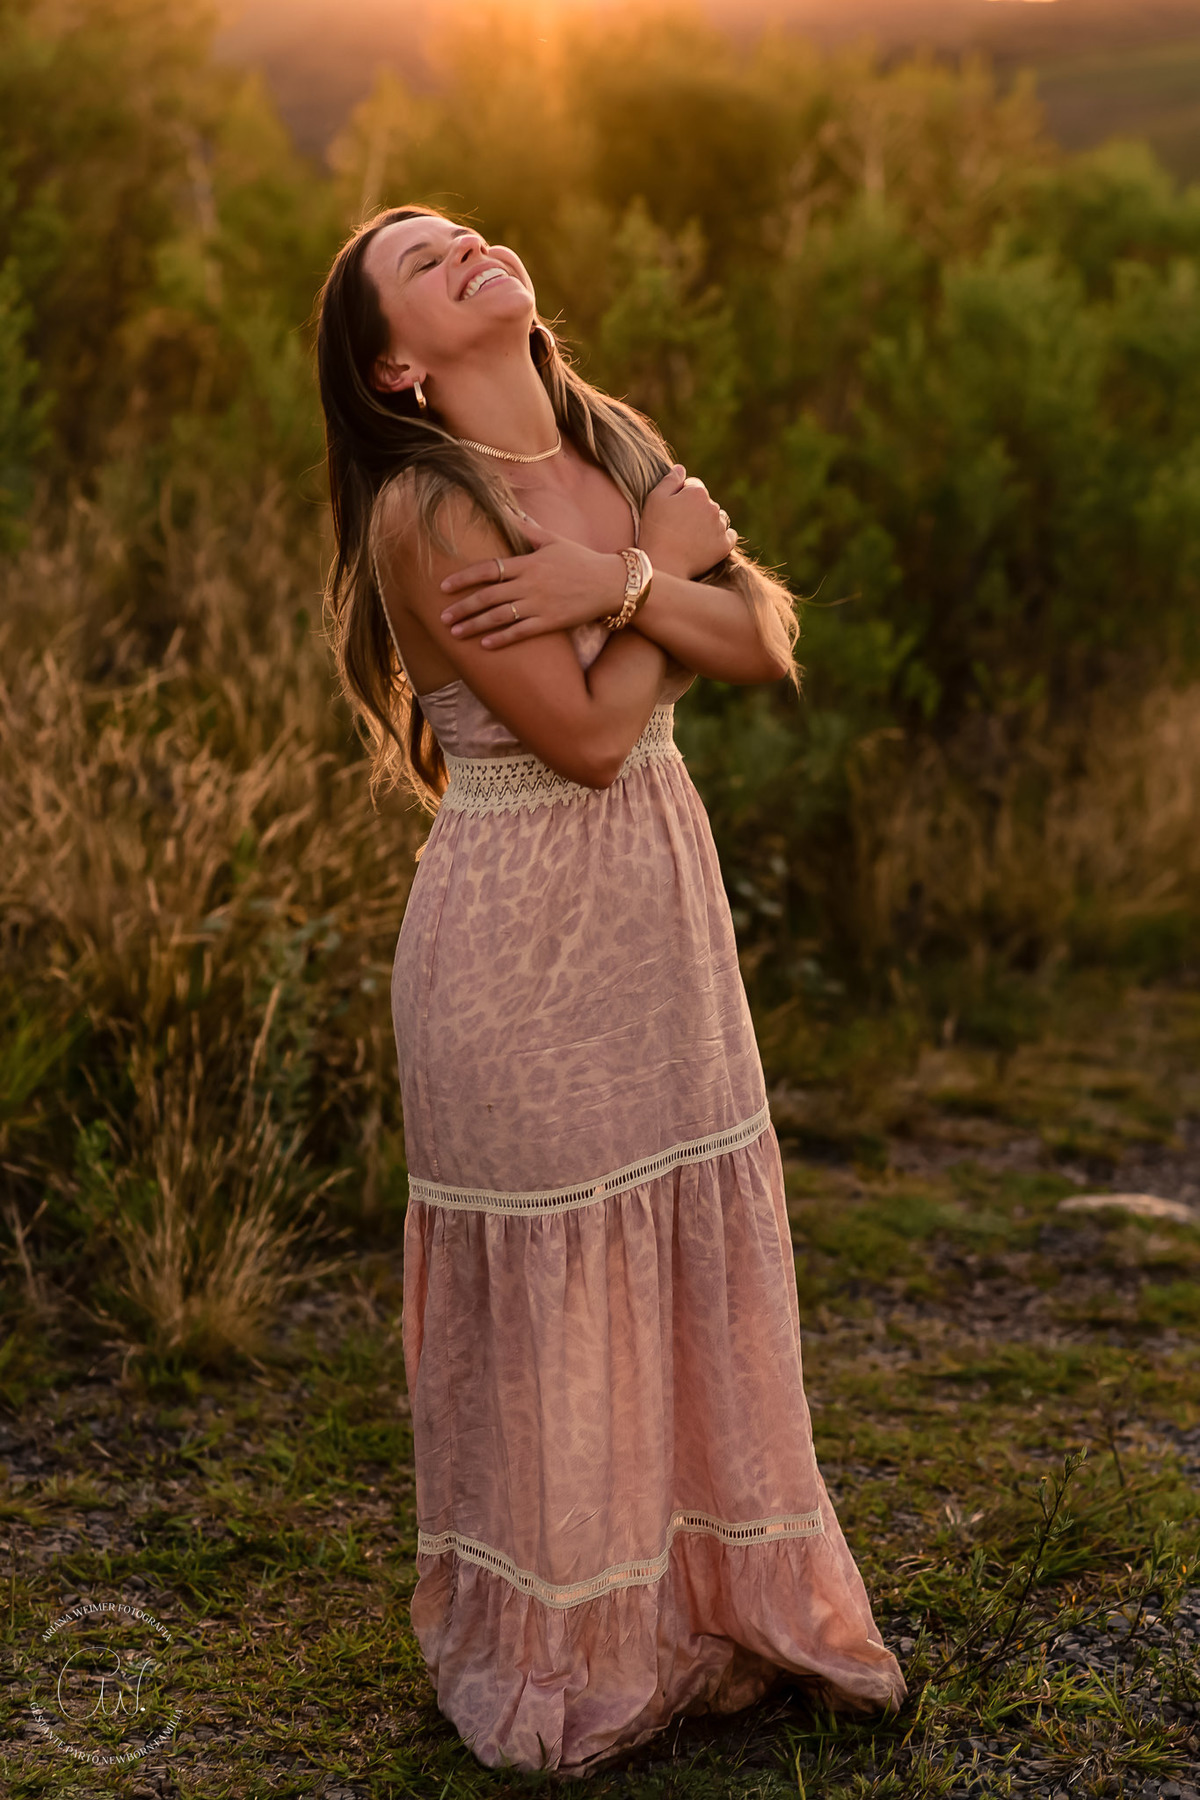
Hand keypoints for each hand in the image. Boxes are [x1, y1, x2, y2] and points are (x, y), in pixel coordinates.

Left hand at [438, 515, 626, 646]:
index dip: (464, 578)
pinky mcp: (551, 622)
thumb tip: (506, 511)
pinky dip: (502, 639)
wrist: (610, 583)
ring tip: (455, 633)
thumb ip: (527, 529)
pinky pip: (521, 632)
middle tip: (442, 617)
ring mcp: (540, 605)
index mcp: (528, 563)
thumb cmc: (581, 560)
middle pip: (488, 596)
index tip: (444, 586)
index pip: (488, 569)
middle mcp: (530, 584)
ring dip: (475, 625)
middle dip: (463, 607)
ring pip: (500, 617)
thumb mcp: (553, 540)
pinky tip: (484, 645)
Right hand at [638, 464, 737, 579]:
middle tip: (679, 526)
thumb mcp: (654, 499)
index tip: (672, 510)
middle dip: (696, 509)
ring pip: (718, 518)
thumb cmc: (655, 530)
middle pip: (706, 502)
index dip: (681, 496)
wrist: (663, 564)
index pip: (694, 486)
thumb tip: (681, 468)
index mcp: (697, 492)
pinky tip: (706, 543)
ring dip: (709, 523)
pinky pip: (729, 535)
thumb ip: (670, 480)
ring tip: (691, 536)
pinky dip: (721, 537)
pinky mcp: (725, 546)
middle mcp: (713, 506)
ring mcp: (720, 527)